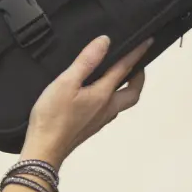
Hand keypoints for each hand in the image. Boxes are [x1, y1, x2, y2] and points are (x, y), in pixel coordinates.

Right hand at [23, 34, 153, 167]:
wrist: (45, 149)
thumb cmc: (52, 118)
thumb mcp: (67, 82)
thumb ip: (86, 61)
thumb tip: (105, 42)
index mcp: (103, 95)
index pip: (125, 70)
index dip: (137, 54)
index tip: (147, 41)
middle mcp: (107, 109)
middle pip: (133, 93)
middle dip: (138, 77)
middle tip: (137, 64)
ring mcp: (100, 119)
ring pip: (122, 102)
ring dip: (126, 87)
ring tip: (120, 74)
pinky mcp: (91, 125)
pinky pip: (110, 109)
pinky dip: (112, 97)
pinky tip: (100, 92)